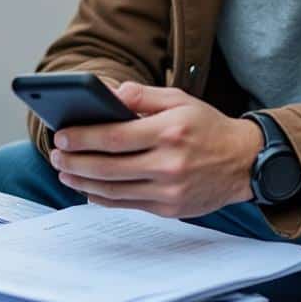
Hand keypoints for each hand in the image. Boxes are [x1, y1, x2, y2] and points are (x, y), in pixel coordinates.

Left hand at [49, 82, 263, 218]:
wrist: (245, 162)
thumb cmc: (207, 127)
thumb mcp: (180, 100)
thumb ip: (143, 96)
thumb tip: (109, 93)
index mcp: (169, 132)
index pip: (115, 137)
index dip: (83, 138)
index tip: (62, 137)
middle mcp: (169, 164)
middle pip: (108, 167)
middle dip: (75, 162)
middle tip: (55, 156)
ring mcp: (170, 191)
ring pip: (114, 190)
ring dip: (83, 182)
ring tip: (65, 172)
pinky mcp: (171, 209)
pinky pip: (128, 204)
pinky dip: (103, 198)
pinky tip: (88, 189)